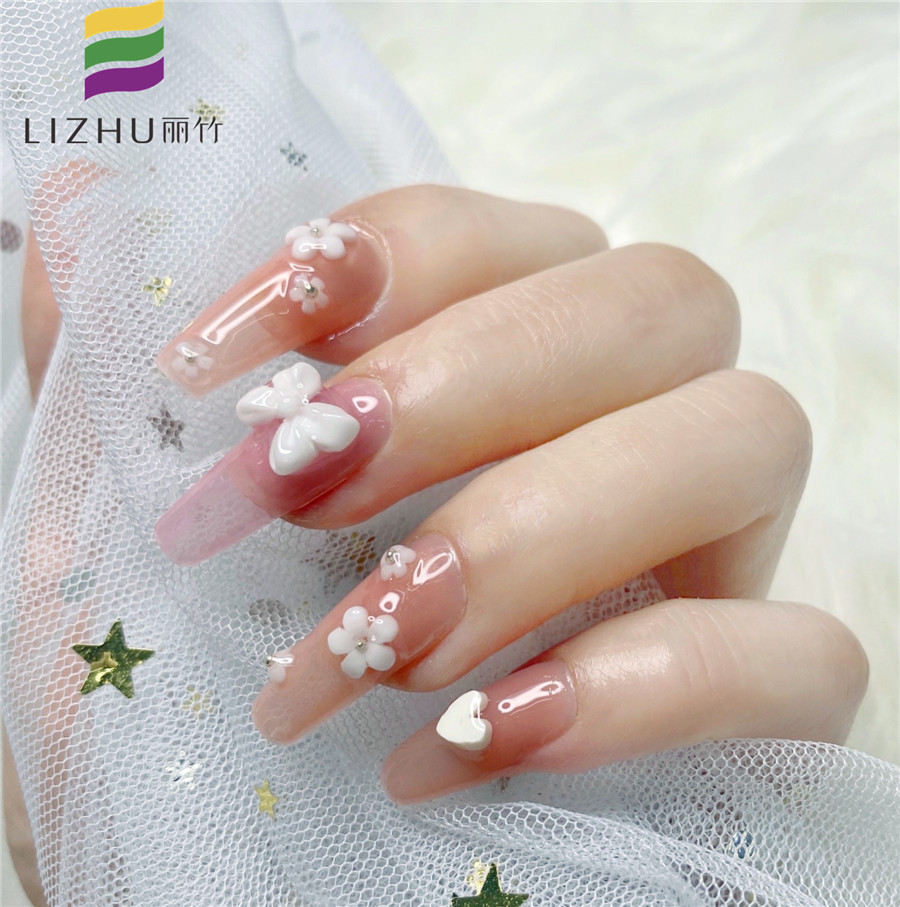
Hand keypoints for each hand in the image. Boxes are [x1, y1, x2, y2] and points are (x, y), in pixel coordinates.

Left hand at [153, 185, 867, 801]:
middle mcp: (628, 419)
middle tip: (303, 490)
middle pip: (654, 303)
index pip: (497, 233)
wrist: (234, 857)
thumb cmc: (186, 683)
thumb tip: (71, 220)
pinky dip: (652, 683)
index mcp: (499, 356)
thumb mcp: (120, 531)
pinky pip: (801, 651)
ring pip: (746, 438)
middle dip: (473, 383)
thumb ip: (96, 374)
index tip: (219, 360)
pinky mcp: (767, 688)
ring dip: (544, 528)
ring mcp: (712, 550)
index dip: (385, 260)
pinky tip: (485, 738)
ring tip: (376, 643)